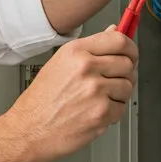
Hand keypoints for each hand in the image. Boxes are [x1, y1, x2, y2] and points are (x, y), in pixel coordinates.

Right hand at [1, 26, 138, 161]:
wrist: (29, 129)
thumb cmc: (41, 100)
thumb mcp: (61, 63)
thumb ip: (91, 48)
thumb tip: (114, 32)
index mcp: (76, 52)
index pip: (119, 40)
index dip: (130, 48)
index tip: (131, 54)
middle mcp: (86, 68)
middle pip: (128, 64)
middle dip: (125, 74)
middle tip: (113, 81)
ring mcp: (95, 91)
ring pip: (127, 87)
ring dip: (119, 95)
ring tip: (99, 99)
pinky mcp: (101, 113)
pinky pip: (122, 108)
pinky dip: (112, 113)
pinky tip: (95, 112)